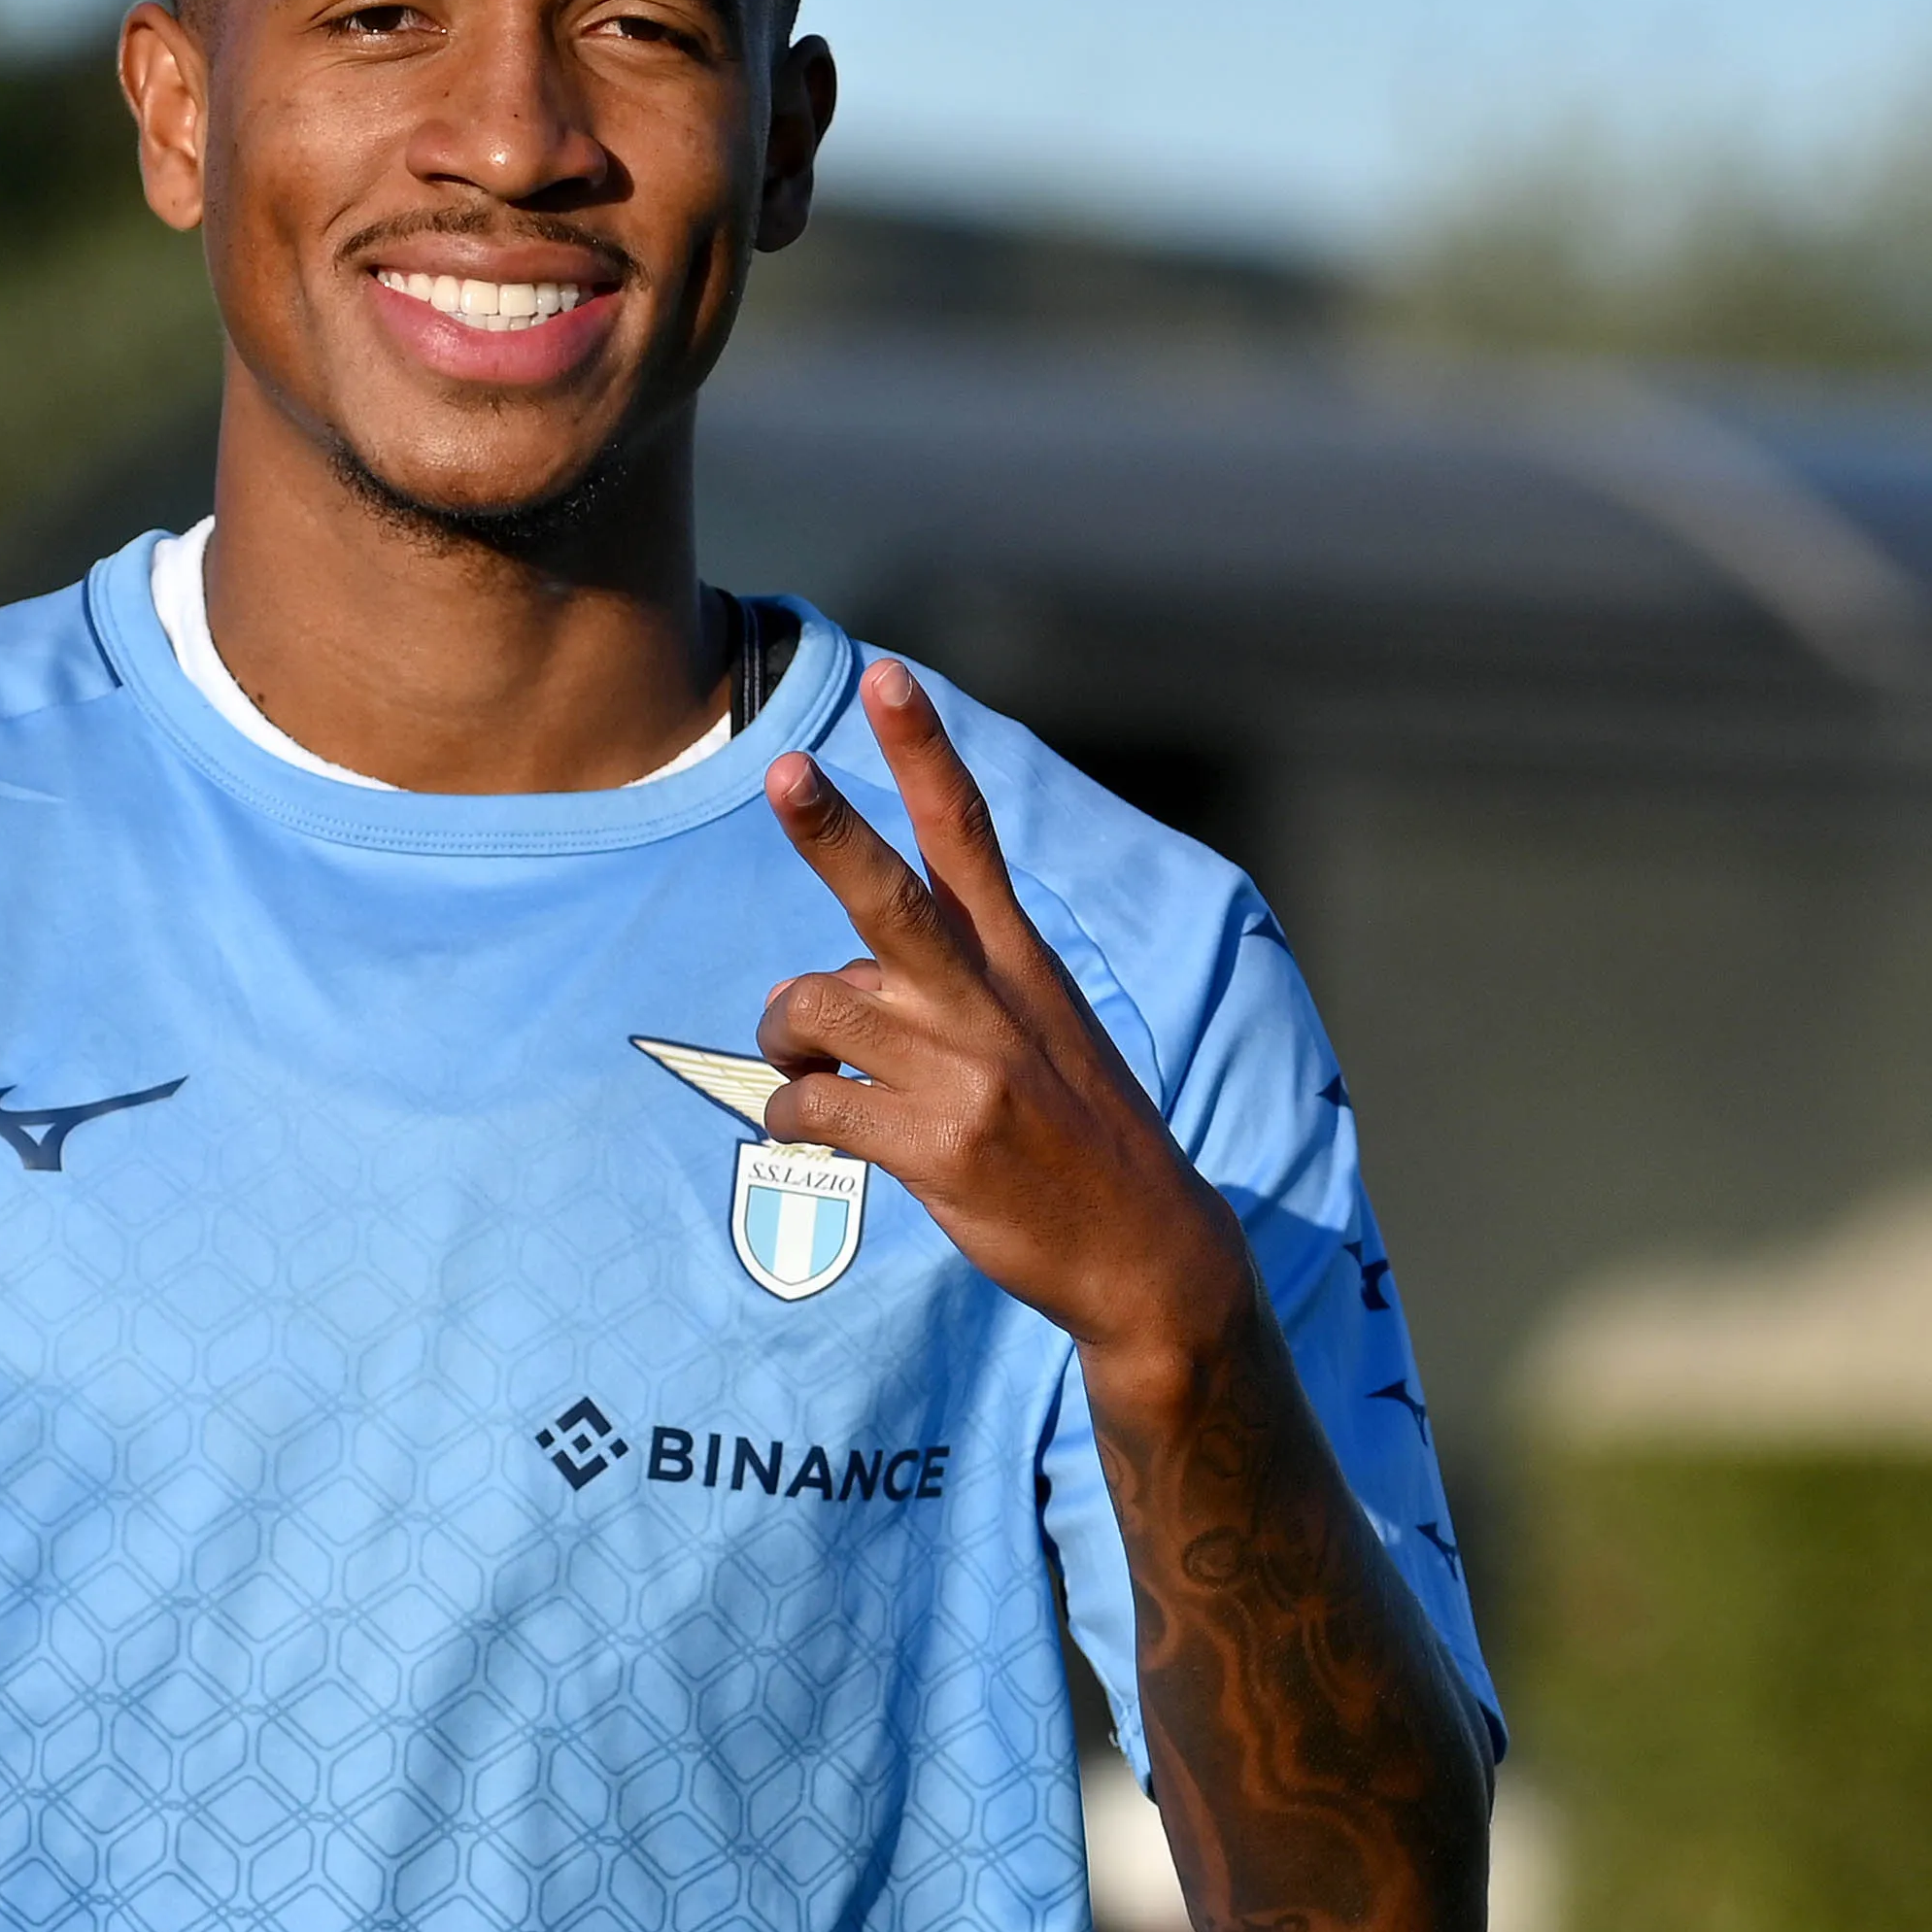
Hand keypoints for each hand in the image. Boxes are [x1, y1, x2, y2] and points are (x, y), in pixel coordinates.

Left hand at [758, 658, 1252, 1382]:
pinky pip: (814, 1104)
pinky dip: (790, 1112)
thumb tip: (837, 983)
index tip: (892, 678)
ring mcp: (967, 1076)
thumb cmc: (1077, 1138)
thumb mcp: (1043, 1034)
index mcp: (1022, 964)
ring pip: (819, 1009)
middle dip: (832, 829)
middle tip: (783, 770)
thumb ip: (948, 990)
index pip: (971, 836)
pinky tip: (810, 1127)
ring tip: (800, 1065)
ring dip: (785, 1037)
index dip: (927, 754)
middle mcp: (992, 1006)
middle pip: (892, 899)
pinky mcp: (939, 1148)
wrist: (1147, 1252)